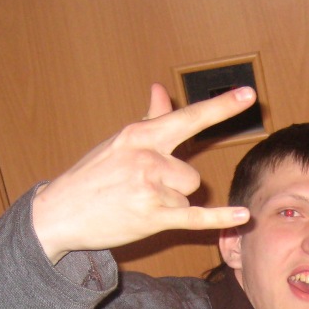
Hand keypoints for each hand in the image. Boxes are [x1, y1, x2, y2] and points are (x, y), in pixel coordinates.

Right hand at [31, 83, 256, 261]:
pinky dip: (220, 219)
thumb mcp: (118, 143)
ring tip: (138, 205)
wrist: (59, 213)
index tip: (248, 95)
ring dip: (170, 206)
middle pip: (191, 176)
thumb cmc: (92, 177)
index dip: (221, 107)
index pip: (188, 118)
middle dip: (174, 188)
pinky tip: (243, 217)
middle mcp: (147, 158)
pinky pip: (195, 217)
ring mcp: (150, 187)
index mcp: (140, 135)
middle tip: (140, 193)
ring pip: (186, 198)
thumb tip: (160, 89)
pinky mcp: (152, 217)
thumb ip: (149, 118)